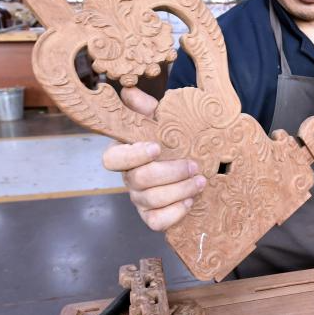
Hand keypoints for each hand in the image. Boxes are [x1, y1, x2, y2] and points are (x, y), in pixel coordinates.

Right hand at [101, 87, 206, 231]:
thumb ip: (144, 106)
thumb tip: (130, 92)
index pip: (113, 159)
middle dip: (170, 173)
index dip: (133, 154)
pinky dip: (175, 213)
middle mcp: (128, 178)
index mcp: (124, 154)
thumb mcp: (158, 118)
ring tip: (201, 181)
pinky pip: (157, 222)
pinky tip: (191, 200)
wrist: (185, 159)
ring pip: (151, 201)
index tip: (156, 146)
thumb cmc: (168, 137)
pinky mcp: (151, 216)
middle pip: (140, 180)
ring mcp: (139, 199)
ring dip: (179, 190)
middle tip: (194, 165)